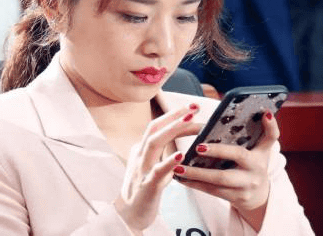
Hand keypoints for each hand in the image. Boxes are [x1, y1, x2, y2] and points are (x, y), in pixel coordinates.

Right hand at [115, 104, 201, 232]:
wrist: (128, 216)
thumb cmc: (143, 190)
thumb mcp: (151, 166)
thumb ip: (161, 154)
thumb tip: (179, 142)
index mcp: (141, 149)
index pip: (157, 125)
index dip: (173, 114)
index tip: (191, 107)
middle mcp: (139, 155)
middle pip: (154, 128)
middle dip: (174, 115)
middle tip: (194, 107)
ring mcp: (142, 169)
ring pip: (154, 143)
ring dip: (173, 130)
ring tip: (190, 121)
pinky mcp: (147, 186)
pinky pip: (157, 171)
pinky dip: (168, 161)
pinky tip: (181, 154)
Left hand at [173, 111, 280, 229]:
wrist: (259, 198)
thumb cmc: (254, 165)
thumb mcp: (262, 150)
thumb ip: (263, 133)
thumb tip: (263, 111)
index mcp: (260, 155)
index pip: (268, 139)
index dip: (267, 128)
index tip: (260, 115)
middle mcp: (255, 172)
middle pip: (237, 158)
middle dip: (216, 152)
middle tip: (197, 146)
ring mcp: (245, 187)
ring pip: (219, 181)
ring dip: (197, 174)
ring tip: (178, 167)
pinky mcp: (235, 198)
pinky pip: (212, 191)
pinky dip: (196, 184)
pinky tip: (181, 178)